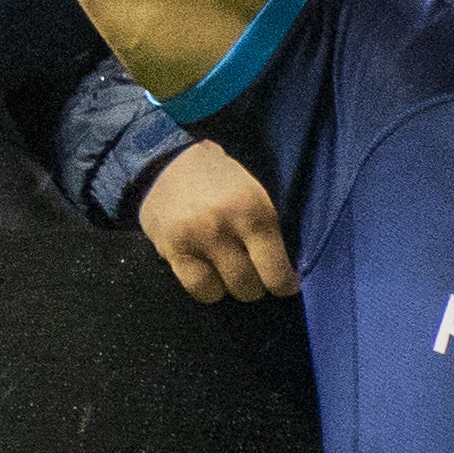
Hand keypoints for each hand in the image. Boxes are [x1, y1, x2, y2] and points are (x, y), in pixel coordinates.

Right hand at [139, 140, 298, 301]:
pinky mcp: (170, 248)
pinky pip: (194, 286)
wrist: (170, 162)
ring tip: (227, 274)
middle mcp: (223, 228)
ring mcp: (194, 240)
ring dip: (228, 287)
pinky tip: (207, 275)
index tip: (283, 284)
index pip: (276, 272)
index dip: (284, 285)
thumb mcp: (256, 198)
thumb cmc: (222, 182)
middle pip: (248, 286)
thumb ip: (266, 235)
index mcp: (253, 213)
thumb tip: (280, 275)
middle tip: (251, 272)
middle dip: (254, 285)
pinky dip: (206, 287)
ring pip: (220, 290)